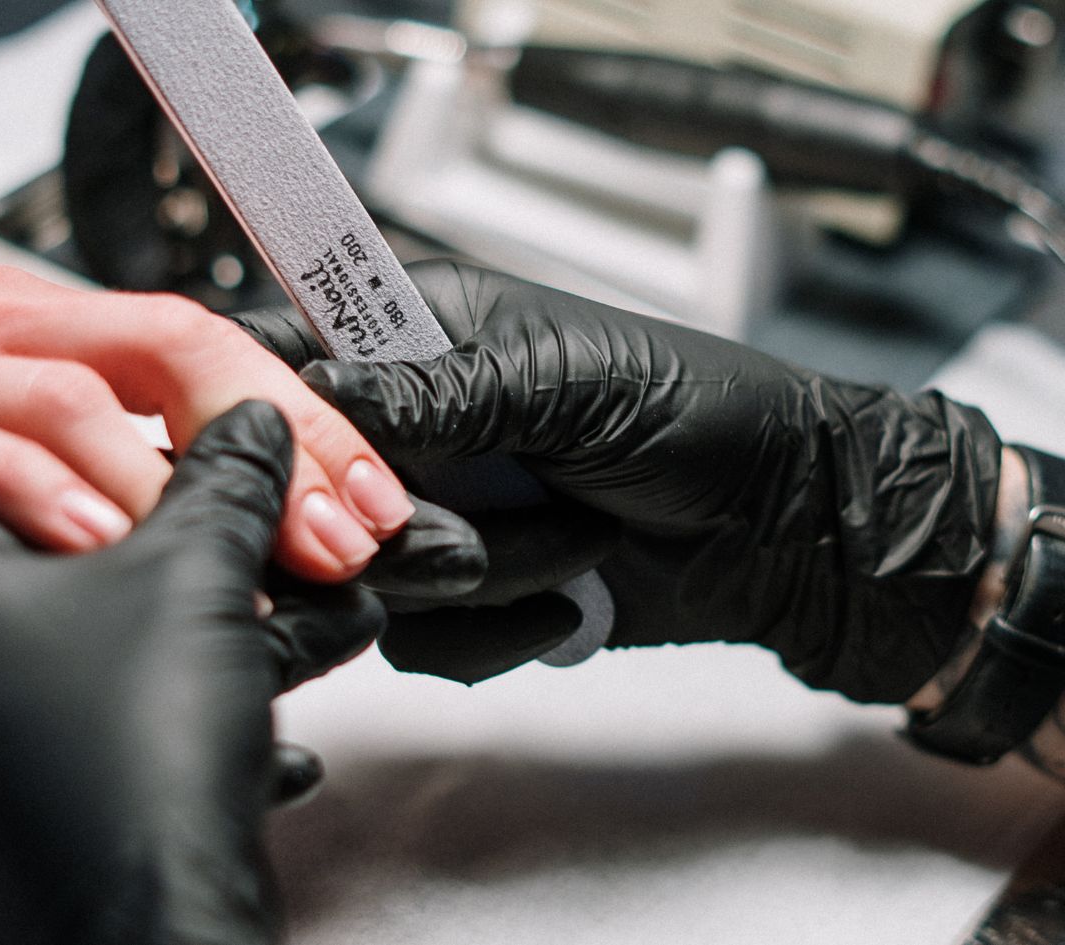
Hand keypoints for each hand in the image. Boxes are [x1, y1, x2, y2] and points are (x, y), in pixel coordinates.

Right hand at [0, 265, 412, 578]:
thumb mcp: (5, 443)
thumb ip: (107, 472)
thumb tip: (239, 535)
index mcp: (48, 325)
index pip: (210, 345)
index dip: (308, 417)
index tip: (378, 502)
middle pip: (171, 344)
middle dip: (278, 436)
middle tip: (344, 532)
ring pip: (72, 391)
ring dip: (173, 481)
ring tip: (250, 558)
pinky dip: (33, 490)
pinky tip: (96, 544)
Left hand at [0, 401, 385, 944]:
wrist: (140, 936)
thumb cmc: (135, 760)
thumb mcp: (201, 576)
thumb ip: (228, 480)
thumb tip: (252, 425)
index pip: (46, 474)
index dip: (161, 466)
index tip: (236, 473)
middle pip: (88, 573)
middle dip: (215, 571)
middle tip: (291, 561)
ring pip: (107, 664)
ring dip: (222, 647)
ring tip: (317, 636)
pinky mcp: (0, 817)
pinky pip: (100, 737)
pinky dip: (184, 721)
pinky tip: (264, 736)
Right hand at [242, 261, 1002, 702]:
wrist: (789, 527)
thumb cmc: (704, 416)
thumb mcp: (569, 384)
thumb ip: (437, 390)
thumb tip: (317, 399)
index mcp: (424, 332)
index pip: (286, 355)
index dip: (275, 411)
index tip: (318, 462)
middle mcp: (415, 424)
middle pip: (308, 493)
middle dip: (404, 525)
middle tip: (481, 519)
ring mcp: (438, 513)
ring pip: (364, 578)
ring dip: (484, 574)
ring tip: (577, 537)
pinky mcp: (469, 594)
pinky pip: (422, 640)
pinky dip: (503, 629)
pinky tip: (573, 592)